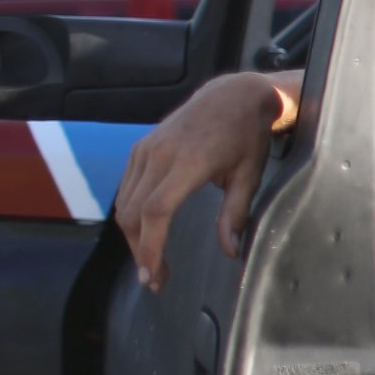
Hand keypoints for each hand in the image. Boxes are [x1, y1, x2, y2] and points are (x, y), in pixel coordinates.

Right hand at [114, 73, 285, 291]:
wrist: (232, 95)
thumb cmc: (247, 135)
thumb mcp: (250, 175)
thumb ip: (235, 214)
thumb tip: (230, 251)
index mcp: (188, 161)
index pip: (156, 211)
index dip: (151, 247)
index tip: (155, 274)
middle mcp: (159, 154)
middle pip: (134, 213)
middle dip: (141, 251)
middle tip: (155, 280)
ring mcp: (145, 149)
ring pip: (124, 203)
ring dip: (133, 237)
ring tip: (151, 263)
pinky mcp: (140, 148)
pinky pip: (126, 188)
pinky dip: (130, 215)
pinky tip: (144, 233)